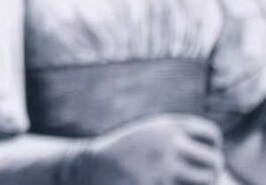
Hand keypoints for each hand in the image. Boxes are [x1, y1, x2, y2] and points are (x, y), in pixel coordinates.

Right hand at [72, 114, 223, 184]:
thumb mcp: (150, 134)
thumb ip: (177, 138)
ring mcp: (164, 168)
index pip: (210, 135)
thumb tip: (215, 159)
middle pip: (213, 161)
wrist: (90, 166)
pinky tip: (170, 183)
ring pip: (207, 180)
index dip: (210, 146)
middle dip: (211, 171)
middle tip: (201, 176)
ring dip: (202, 183)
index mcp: (167, 126)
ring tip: (187, 181)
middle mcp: (168, 144)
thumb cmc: (124, 152)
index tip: (201, 155)